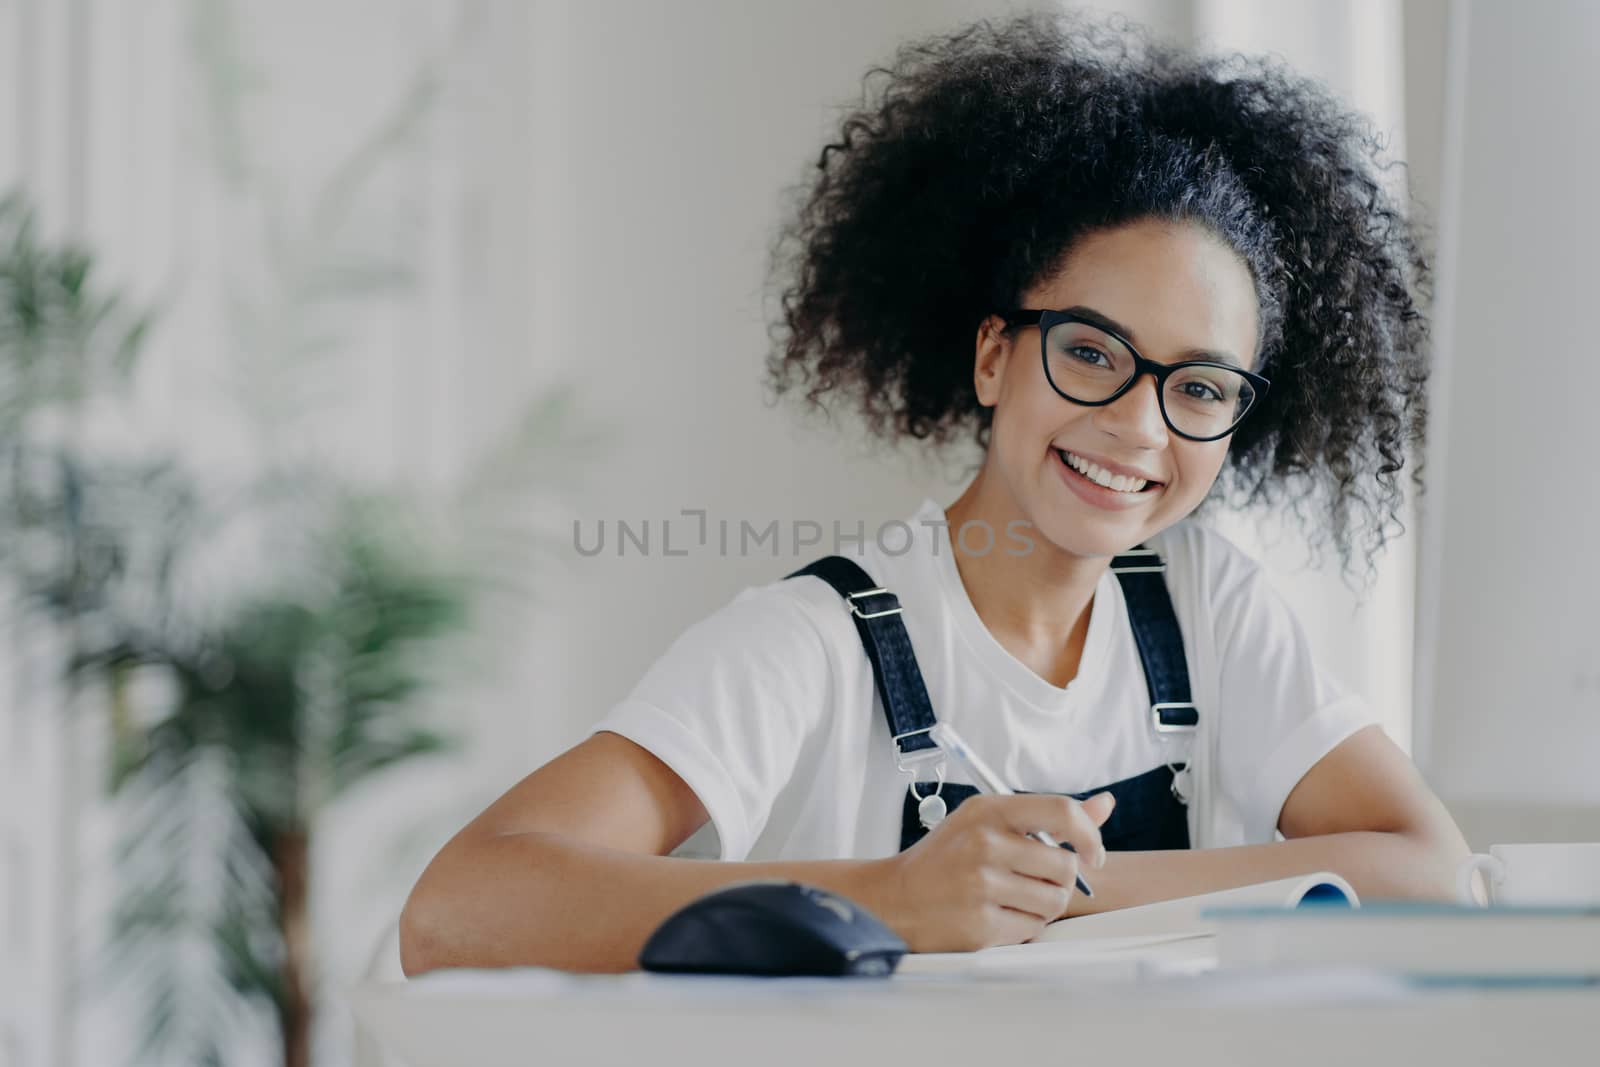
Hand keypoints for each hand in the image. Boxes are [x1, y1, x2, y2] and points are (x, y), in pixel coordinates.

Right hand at [864, 792, 1115, 952]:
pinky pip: (1032, 929)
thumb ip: (1046, 816)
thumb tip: (1105, 804)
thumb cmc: (946, 857)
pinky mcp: (981, 925)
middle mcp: (984, 844)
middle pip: (1066, 866)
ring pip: (1055, 901)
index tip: (1094, 855)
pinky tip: (996, 916)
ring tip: (1013, 899)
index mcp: (988, 810)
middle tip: (1034, 880)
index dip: (1090, 835)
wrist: (894, 899)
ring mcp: (981, 886)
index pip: (1061, 812)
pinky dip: (1023, 927)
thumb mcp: (986, 821)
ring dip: (1044, 905)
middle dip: (1060, 879)